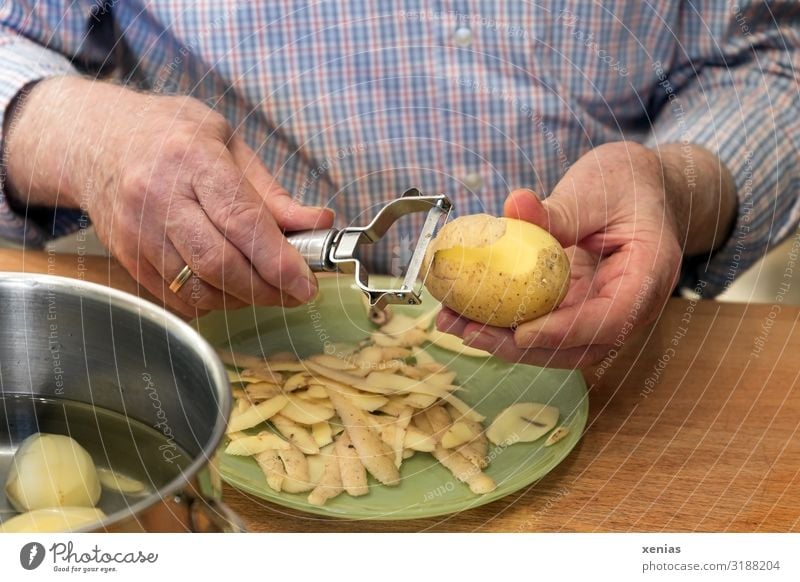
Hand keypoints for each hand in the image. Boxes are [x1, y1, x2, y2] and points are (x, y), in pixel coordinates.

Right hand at [5, 77, 331, 317]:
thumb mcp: (227, 142)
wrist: (92, 138)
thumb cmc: (169, 134)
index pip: (242, 221)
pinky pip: (175, 296)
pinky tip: (229, 288)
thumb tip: (320, 223)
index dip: (279, 261)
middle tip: (295, 293)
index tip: (307, 284)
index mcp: (192, 159)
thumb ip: (271, 191)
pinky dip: (211, 302)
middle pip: (220, 263)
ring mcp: (136, 230)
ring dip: (241, 299)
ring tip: (265, 289)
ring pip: (197, 287)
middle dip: (266, 289)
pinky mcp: (125, 255)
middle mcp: (159, 196)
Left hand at [435, 141, 735, 367]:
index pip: (611, 319)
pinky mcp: (575, 309)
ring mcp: (601, 312)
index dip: (565, 332)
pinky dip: (505, 323)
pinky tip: (466, 313)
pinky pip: (542, 324)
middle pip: (578, 346)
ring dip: (503, 341)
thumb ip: (560, 209)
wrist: (643, 188)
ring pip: (555, 346)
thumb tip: (515, 206)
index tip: (521, 332)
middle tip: (470, 331)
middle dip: (519, 346)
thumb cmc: (628, 183)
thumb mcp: (597, 187)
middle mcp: (629, 306)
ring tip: (454, 323)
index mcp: (648, 274)